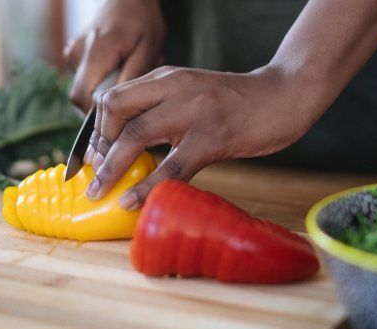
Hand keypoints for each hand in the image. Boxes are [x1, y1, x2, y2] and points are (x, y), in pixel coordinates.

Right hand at [64, 0, 165, 110]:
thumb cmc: (142, 21)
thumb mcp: (148, 49)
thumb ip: (132, 77)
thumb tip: (120, 105)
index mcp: (96, 53)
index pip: (83, 98)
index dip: (99, 113)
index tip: (121, 113)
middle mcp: (77, 54)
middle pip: (80, 97)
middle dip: (103, 104)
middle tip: (129, 91)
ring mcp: (72, 54)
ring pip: (83, 89)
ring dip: (104, 90)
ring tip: (126, 72)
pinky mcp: (73, 55)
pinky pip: (84, 79)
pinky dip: (101, 80)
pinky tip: (117, 67)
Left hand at [84, 65, 320, 209]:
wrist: (283, 96)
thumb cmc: (235, 103)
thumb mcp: (191, 95)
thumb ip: (162, 110)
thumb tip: (129, 146)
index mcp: (165, 78)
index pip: (112, 98)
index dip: (95, 130)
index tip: (93, 157)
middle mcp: (173, 87)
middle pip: (114, 111)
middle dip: (97, 148)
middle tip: (95, 178)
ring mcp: (193, 111)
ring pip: (135, 136)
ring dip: (111, 168)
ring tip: (100, 193)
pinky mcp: (213, 137)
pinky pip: (171, 166)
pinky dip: (148, 186)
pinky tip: (133, 202)